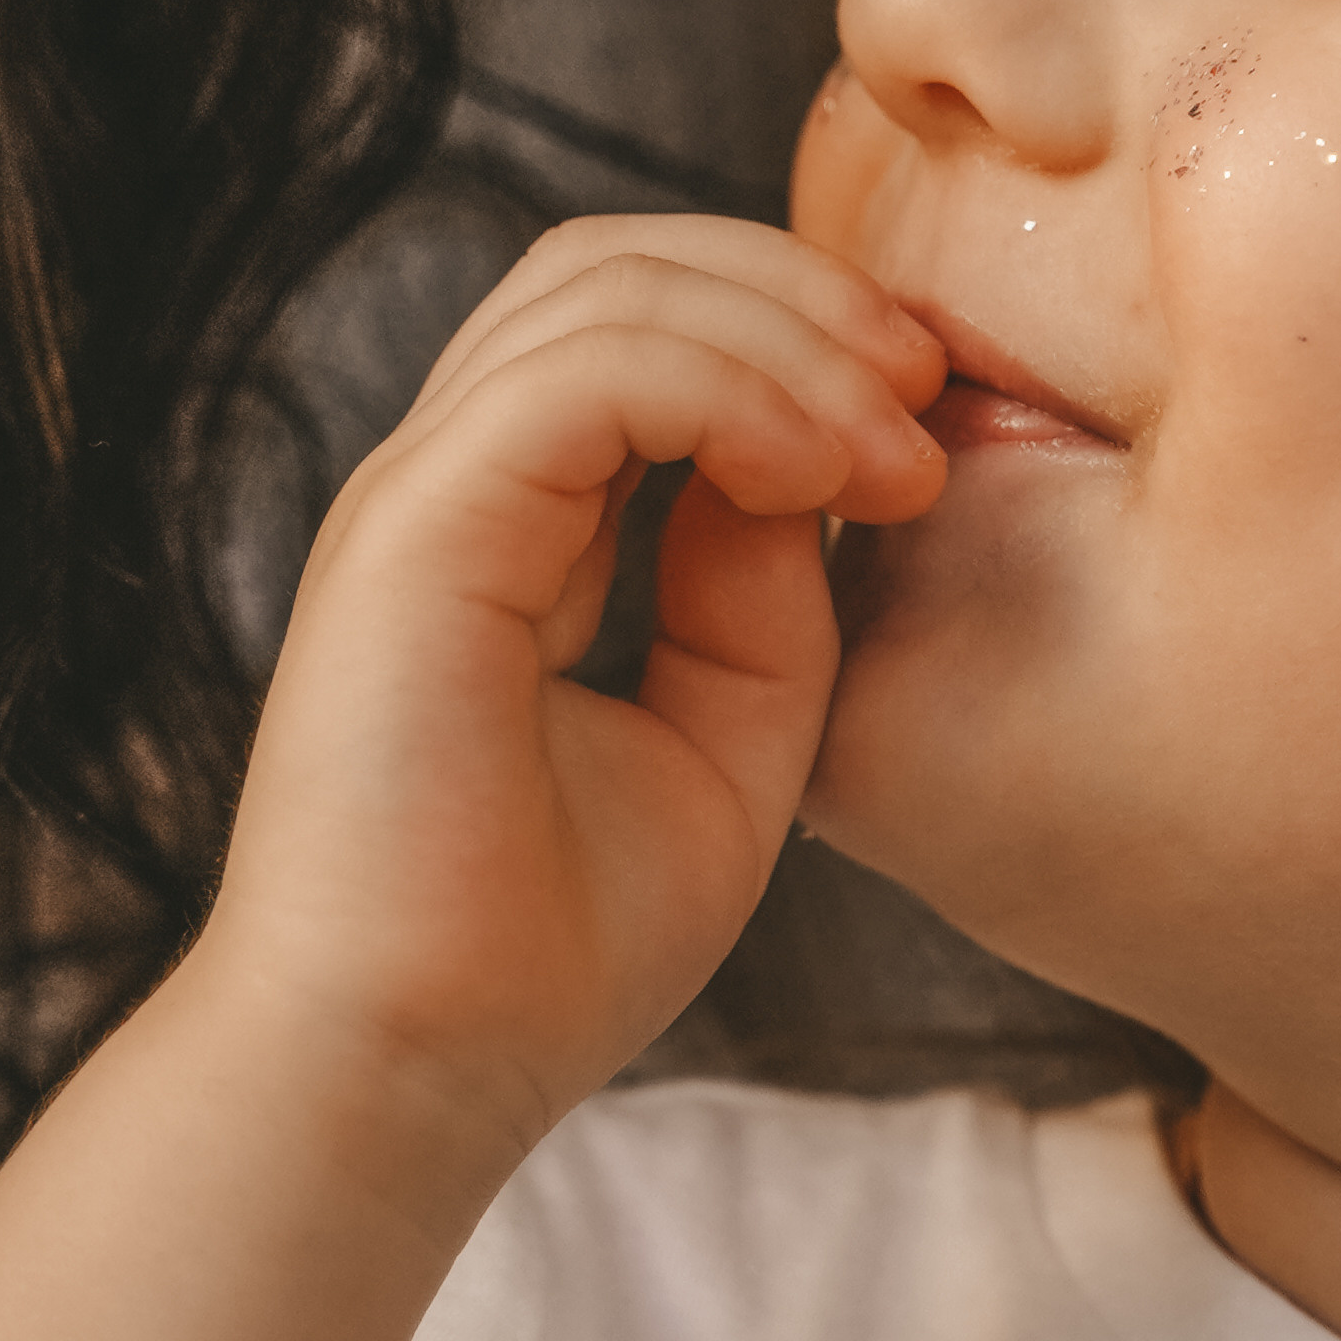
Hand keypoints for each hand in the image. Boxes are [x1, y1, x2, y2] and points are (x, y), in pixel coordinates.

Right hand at [201, 218, 946, 1175]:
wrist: (412, 1076)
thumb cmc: (549, 951)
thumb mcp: (729, 744)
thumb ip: (768, 596)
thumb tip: (811, 460)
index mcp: (517, 522)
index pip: (642, 325)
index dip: (798, 333)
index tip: (928, 428)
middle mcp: (460, 483)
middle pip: (619, 264)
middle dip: (799, 293)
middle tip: (927, 385)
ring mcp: (427, 496)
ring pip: (600, 286)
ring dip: (783, 335)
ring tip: (893, 447)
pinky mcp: (415, 533)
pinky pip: (582, 376)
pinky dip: (726, 390)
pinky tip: (819, 474)